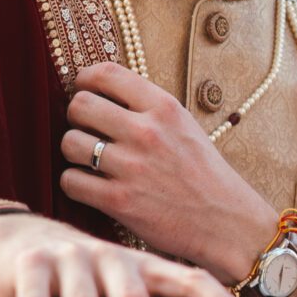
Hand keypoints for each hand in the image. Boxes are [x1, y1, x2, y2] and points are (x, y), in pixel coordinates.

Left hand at [60, 63, 277, 285]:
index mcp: (164, 108)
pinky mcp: (119, 201)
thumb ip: (148, 108)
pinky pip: (70, 181)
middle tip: (87, 130)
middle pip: (80, 106)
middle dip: (77, 117)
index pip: (106, 74)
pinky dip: (75, 184)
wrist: (226, 222)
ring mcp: (132, 167)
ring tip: (90, 160)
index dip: (85, 80)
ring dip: (74, 152)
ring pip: (69, 143)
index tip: (84, 89)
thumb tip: (100, 95)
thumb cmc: (204, 174)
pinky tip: (91, 186)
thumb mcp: (185, 126)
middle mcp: (147, 132)